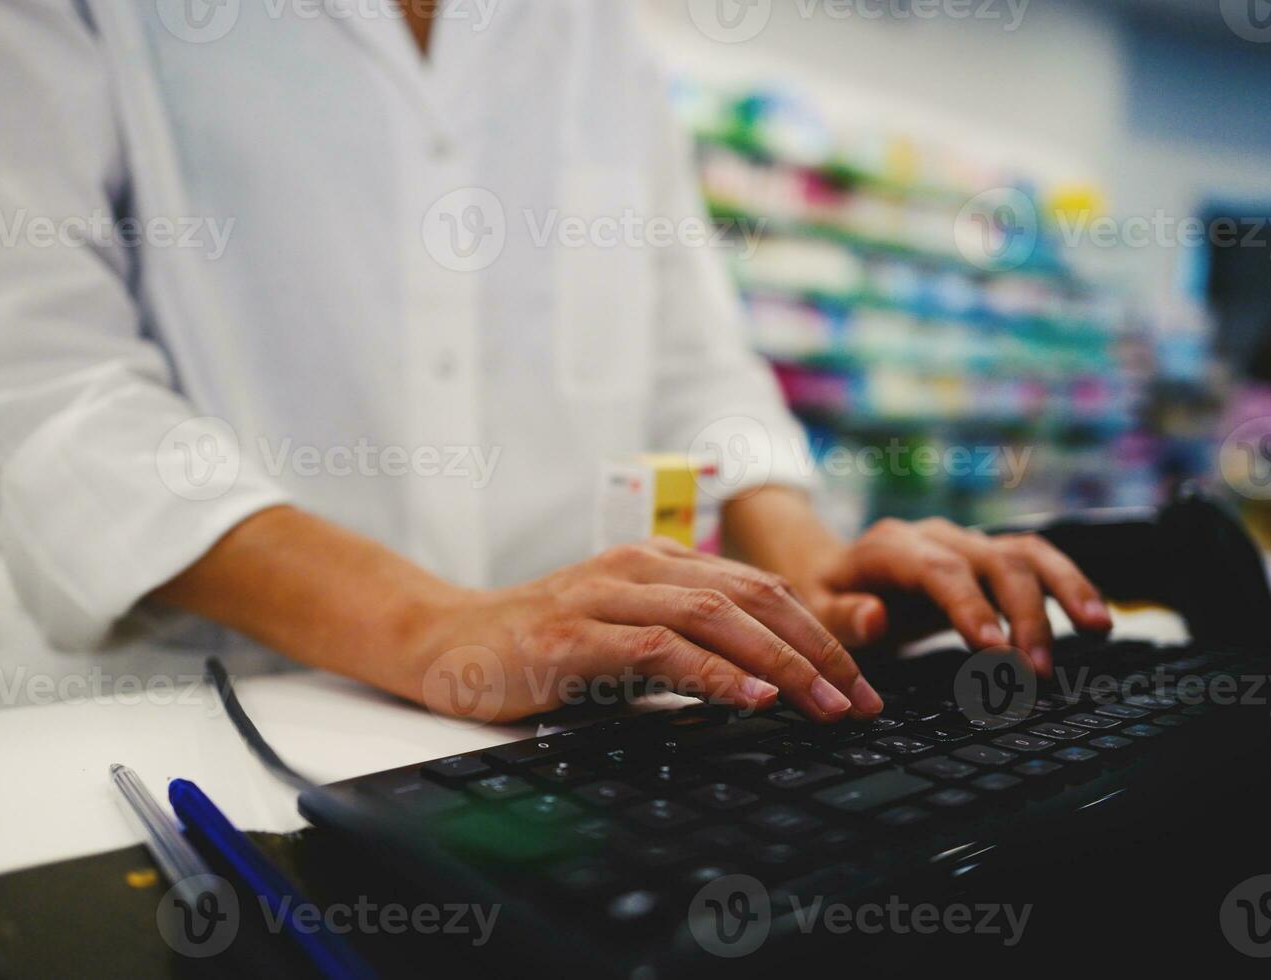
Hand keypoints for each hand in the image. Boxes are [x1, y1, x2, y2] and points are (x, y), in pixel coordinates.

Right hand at [405, 538, 884, 723]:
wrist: (445, 642)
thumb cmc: (538, 648)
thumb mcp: (621, 638)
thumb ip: (682, 644)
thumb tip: (764, 685)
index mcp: (656, 562)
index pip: (758, 587)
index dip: (818, 632)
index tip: (859, 683)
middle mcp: (637, 567)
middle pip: (752, 596)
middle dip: (818, 650)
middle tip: (861, 701)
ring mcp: (603, 596)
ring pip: (716, 616)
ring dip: (782, 664)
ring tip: (826, 706)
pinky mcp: (573, 635)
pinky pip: (659, 649)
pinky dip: (713, 673)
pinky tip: (752, 700)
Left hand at [798, 517, 1112, 675]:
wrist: (831, 571)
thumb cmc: (825, 598)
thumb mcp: (815, 612)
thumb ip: (843, 616)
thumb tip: (876, 616)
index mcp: (889, 547)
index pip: (939, 570)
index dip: (971, 606)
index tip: (995, 649)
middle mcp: (935, 536)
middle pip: (993, 561)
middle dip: (1023, 614)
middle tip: (1036, 670)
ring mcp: (965, 543)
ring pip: (1026, 553)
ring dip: (1064, 589)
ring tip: (1097, 629)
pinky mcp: (987, 557)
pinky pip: (1036, 561)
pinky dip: (1069, 584)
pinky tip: (1095, 617)